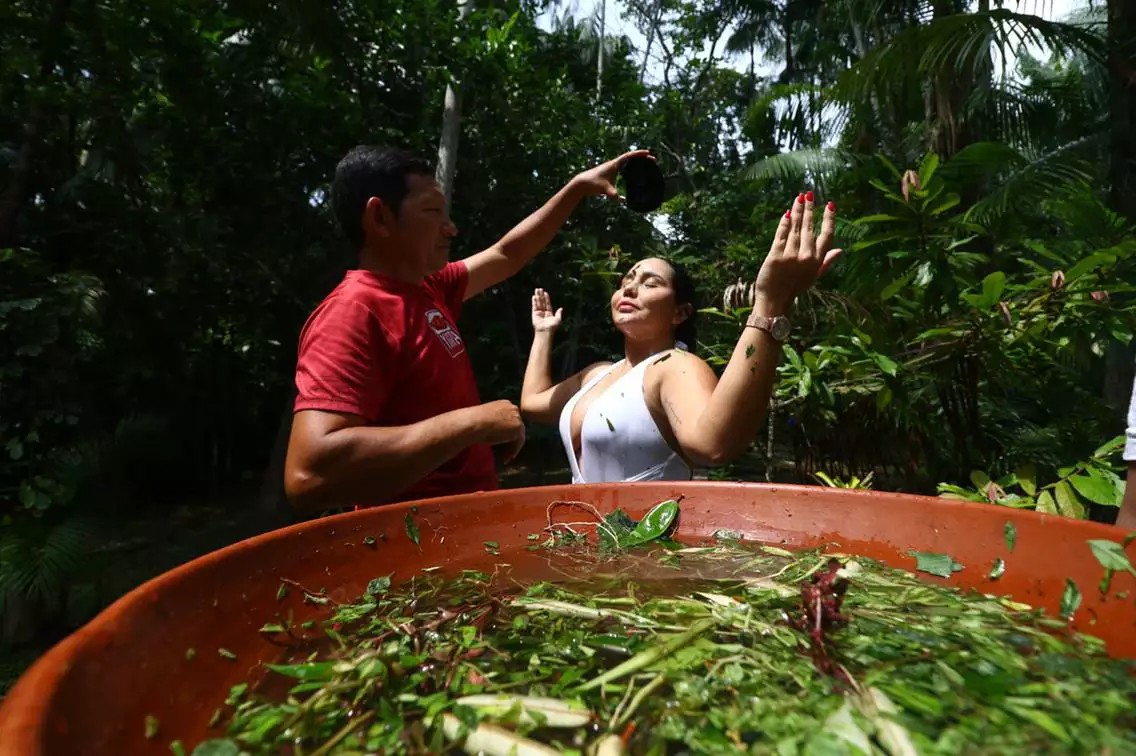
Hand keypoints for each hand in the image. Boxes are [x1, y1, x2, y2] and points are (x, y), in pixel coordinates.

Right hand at [475, 400, 525, 462]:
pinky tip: (505, 458)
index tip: (502, 442)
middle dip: (512, 440)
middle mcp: (513, 408)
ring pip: (519, 435)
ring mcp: (517, 417)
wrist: (473, 423)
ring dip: (512, 448)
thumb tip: (500, 434)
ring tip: (504, 458)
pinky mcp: (518, 427)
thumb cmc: (474, 423)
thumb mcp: (488, 420)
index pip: (511, 419)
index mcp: (505, 404)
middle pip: (516, 427)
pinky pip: (519, 442)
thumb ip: (497, 424)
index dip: (507, 432)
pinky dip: (513, 451)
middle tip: (506, 453)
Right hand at [531, 288, 562, 331]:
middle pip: (542, 302)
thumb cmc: (552, 327)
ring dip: (537, 296)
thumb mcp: (558, 320)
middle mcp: (543, 312)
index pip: (547, 304)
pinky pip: (534, 306)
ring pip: (538, 303)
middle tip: (540, 289)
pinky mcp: (534, 314)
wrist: (545, 331)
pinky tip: (534, 296)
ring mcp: (539, 313)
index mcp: (549, 314)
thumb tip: (561, 308)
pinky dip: (534, 301)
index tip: (545, 293)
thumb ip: (559, 313)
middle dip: (541, 295)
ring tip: (536, 290)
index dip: (546, 298)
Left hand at [570, 149, 652, 200]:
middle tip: (652, 160)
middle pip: (630, 158)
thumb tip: (620, 200)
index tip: (647, 153)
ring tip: (646, 165)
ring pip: (627, 163)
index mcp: (614, 164)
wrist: (581, 183)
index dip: (638, 154)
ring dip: (636, 163)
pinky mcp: (610, 173)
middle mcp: (613, 164)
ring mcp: (612, 168)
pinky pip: (623, 168)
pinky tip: (634, 174)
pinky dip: (630, 169)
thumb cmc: (592, 183)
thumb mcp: (604, 189)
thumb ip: (612, 193)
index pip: (628, 156)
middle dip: (641, 158)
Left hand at [753, 192, 841, 312]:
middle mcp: (806, 257)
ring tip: (799, 198)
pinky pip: (781, 235)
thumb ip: (827, 262)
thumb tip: (841, 250)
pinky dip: (784, 223)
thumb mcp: (814, 277)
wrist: (774, 301)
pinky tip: (787, 212)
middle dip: (810, 209)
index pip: (827, 236)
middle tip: (809, 194)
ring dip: (797, 211)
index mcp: (817, 261)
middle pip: (809, 228)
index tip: (830, 205)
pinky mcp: (775, 256)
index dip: (829, 219)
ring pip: (795, 228)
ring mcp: (790, 256)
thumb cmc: (794, 288)